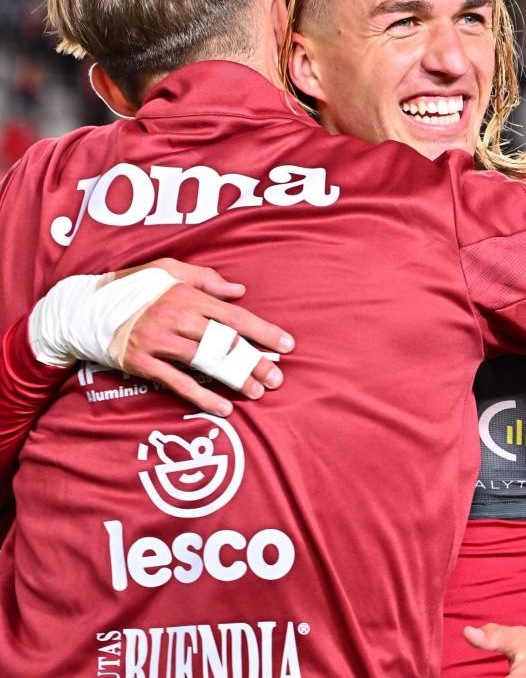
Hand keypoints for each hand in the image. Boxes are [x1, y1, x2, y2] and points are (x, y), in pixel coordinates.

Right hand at [112, 258, 294, 415]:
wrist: (86, 309)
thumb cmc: (132, 288)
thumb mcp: (167, 270)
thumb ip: (206, 279)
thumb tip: (239, 290)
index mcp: (186, 295)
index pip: (234, 316)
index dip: (263, 331)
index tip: (286, 345)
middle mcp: (175, 317)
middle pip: (225, 342)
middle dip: (254, 361)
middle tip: (277, 377)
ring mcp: (159, 341)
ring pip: (206, 363)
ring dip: (235, 379)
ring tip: (257, 391)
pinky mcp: (144, 363)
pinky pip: (178, 383)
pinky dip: (202, 397)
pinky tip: (223, 407)